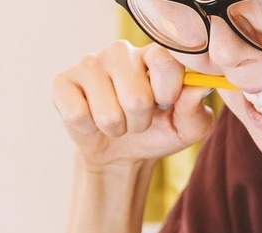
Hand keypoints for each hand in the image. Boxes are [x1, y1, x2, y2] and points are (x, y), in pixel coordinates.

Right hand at [51, 41, 215, 172]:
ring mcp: (89, 63)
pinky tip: (91, 119)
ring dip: (117, 128)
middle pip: (136, 98)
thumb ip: (196, 110)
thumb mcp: (187, 128)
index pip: (165, 61)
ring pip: (108, 113)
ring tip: (117, 121)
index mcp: (155, 55)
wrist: (121, 152)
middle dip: (140, 122)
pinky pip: (78, 115)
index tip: (166, 103)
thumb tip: (199, 88)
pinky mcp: (62, 81)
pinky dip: (89, 128)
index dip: (168, 91)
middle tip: (138, 119)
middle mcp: (121, 51)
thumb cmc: (158, 132)